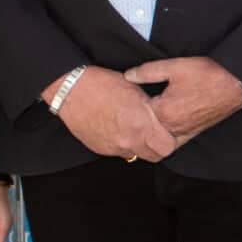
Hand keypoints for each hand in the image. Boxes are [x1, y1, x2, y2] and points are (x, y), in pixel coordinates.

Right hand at [51, 67, 179, 161]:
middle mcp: (128, 140)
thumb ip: (150, 110)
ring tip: (132, 129)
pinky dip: (120, 144)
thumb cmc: (103, 85)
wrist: (71, 90)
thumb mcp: (136, 91)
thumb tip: (159, 119)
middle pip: (153, 156)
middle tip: (153, 134)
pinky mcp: (100, 149)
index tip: (166, 133)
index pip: (167, 147)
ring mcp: (113, 147)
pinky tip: (115, 128)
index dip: (169, 141)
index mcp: (141, 124)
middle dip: (156, 147)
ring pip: (134, 155)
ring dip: (137, 146)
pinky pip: (116, 152)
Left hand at [128, 56, 241, 148]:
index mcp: (164, 112)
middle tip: (125, 115)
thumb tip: (128, 76)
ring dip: (149, 133)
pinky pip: (174, 142)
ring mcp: (184, 133)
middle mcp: (173, 127)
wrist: (235, 84)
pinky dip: (164, 138)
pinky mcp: (194, 133)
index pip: (136, 115)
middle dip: (136, 122)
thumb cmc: (207, 74)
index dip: (129, 105)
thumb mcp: (174, 66)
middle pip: (145, 131)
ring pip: (159, 141)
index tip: (123, 98)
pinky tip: (160, 130)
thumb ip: (147, 72)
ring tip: (141, 123)